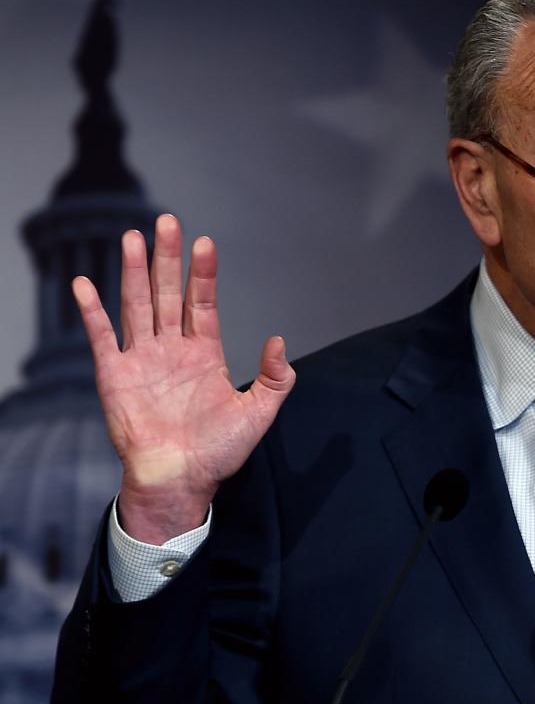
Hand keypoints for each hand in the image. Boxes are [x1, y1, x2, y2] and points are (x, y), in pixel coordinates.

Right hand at [74, 213, 294, 543]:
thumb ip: (275, 378)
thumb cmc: (218, 452)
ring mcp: (142, 359)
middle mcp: (172, 349)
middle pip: (169, 293)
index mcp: (205, 353)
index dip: (203, 274)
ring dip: (134, 272)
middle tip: (167, 221)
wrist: (180, 482)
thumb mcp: (259, 414)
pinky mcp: (114, 376)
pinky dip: (92, 311)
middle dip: (168, 258)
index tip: (205, 243)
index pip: (203, 303)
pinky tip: (86, 282)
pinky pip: (102, 337)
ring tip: (132, 236)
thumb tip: (280, 340)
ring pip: (137, 305)